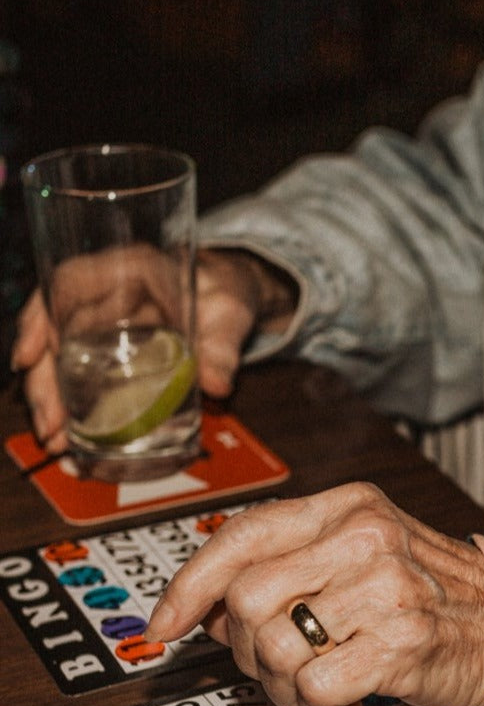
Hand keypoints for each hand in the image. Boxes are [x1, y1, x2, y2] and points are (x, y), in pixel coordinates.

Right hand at [11, 246, 291, 452]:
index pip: (67, 283)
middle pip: (54, 329)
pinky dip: (70, 399)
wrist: (233, 297)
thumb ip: (224, 347)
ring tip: (55, 438)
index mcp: (130, 267)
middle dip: (44, 379)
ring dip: (50, 396)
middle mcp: (107, 292)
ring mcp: (104, 320)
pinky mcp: (110, 346)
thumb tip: (217, 386)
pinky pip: (79, 368)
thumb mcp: (231, 314)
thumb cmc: (228, 294)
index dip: (39, 319)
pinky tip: (66, 430)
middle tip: (51, 425)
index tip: (27, 358)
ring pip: (59, 353)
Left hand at [145, 483, 483, 705]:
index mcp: (350, 507)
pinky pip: (315, 687)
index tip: (163, 627)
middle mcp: (368, 537)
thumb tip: (207, 610)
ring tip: (320, 687)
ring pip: (275, 648)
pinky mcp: (403, 642)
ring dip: (284, 687)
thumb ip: (291, 566)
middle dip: (248, 650)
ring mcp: (388, 587)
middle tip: (282, 668)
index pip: (244, 533)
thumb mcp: (364, 556)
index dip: (189, 584)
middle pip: (248, 599)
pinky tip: (345, 704)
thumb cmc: (431, 599)